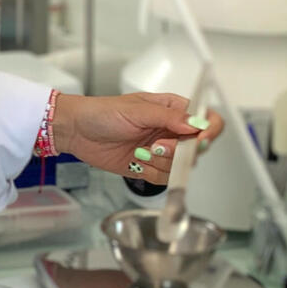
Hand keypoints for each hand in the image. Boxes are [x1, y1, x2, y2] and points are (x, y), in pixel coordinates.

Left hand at [52, 91, 224, 185]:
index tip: (199, 140)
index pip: (206, 120)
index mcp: (173, 109)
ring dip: (161, 162)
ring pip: (181, 166)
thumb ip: (168, 117)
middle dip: (178, 152)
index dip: (208, 132)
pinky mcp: (151, 167)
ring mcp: (162, 150)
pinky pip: (165, 178)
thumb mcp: (136, 110)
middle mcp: (171, 130)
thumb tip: (195, 123)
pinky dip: (151, 173)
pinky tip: (136, 160)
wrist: (77, 132)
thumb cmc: (102, 112)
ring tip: (140, 151)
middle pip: (197, 148)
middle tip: (157, 146)